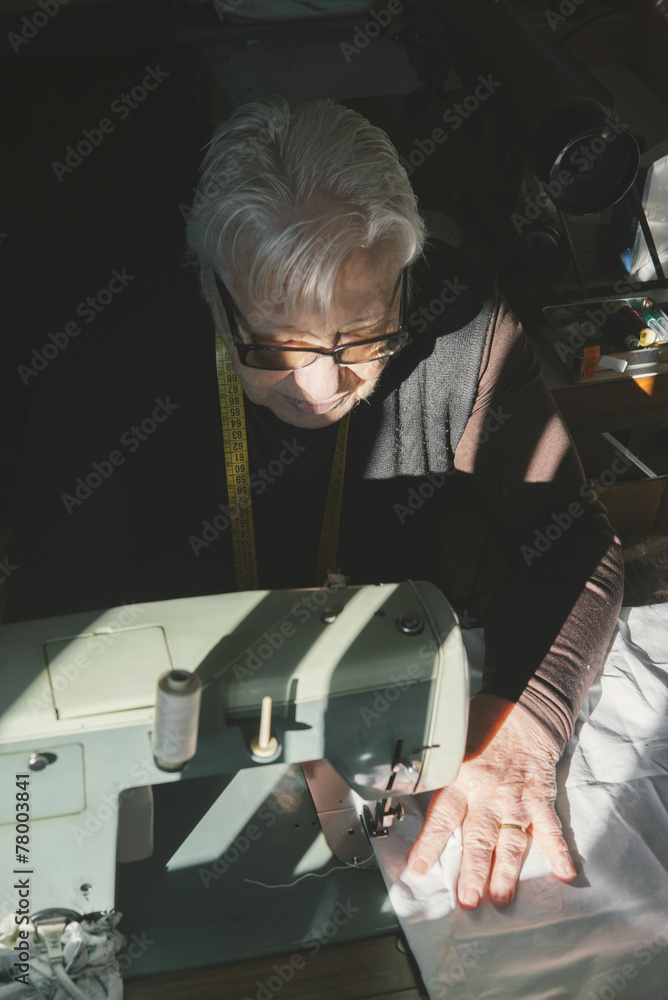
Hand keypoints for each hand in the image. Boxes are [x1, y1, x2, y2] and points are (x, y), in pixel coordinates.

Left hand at [407, 693, 575, 906]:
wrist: (521, 708)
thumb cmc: (482, 725)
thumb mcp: (451, 744)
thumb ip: (437, 771)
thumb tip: (408, 789)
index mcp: (461, 779)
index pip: (442, 817)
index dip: (430, 844)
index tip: (419, 869)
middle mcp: (488, 793)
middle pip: (478, 838)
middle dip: (473, 871)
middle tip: (469, 900)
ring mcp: (516, 797)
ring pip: (511, 840)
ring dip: (508, 871)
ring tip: (503, 898)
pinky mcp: (540, 796)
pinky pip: (549, 826)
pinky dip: (558, 849)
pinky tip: (565, 872)